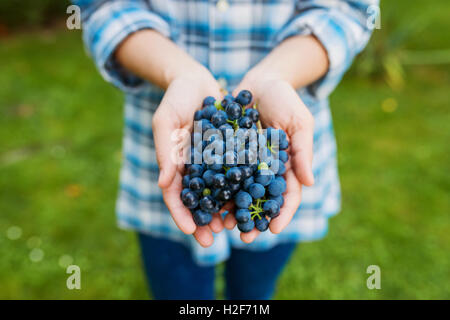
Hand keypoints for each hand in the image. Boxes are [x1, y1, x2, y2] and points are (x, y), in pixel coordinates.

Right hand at [152, 68, 224, 246]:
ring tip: (231, 228)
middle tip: (210, 240)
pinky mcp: (229, 154)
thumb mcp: (166, 121)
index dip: (180, 214)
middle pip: (196, 201)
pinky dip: (239, 189)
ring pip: (217, 194)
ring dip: (222, 211)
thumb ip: (164, 151)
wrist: (197, 81)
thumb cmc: (175, 99)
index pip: (174, 195)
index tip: (189, 230)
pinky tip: (248, 203)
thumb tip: (163, 184)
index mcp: (174, 165)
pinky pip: (235, 175)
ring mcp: (211, 163)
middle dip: (202, 221)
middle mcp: (193, 169)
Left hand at [224, 75, 314, 242]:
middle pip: (261, 200)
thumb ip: (303, 151)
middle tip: (244, 238)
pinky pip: (223, 175)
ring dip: (233, 211)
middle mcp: (266, 170)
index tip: (273, 229)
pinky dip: (217, 189)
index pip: (288, 195)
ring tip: (223, 226)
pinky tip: (208, 202)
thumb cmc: (285, 100)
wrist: (260, 82)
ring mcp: (247, 164)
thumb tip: (309, 182)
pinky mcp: (229, 155)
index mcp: (288, 166)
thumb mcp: (299, 122)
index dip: (283, 213)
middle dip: (254, 220)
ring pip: (240, 193)